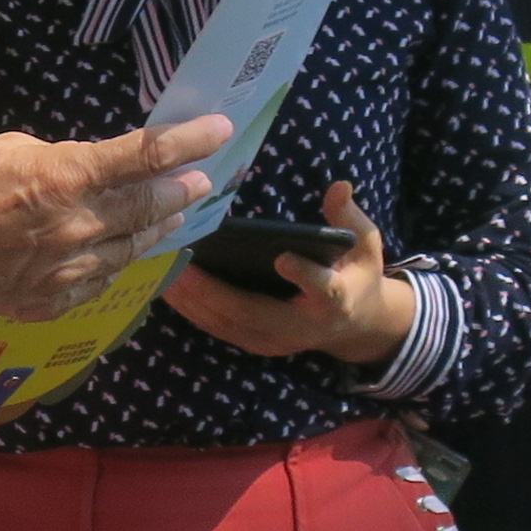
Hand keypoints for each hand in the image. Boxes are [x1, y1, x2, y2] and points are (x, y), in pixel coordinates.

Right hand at [0, 115, 227, 320]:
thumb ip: (60, 161)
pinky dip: (117, 262)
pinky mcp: (51, 301)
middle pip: (150, 205)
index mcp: (68, 177)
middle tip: (202, 180)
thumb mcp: (10, 148)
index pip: (147, 156)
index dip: (190, 142)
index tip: (220, 131)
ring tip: (173, 214)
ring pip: (132, 248)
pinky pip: (100, 281)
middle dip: (182, 188)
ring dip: (158, 227)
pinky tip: (124, 253)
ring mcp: (67, 270)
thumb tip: (86, 173)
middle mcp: (78, 226)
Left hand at [158, 180, 417, 367]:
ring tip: (163, 270)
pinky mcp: (255, 343)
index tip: (282, 258)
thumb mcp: (366, 245)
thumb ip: (350, 218)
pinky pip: (218, 328)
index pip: (323, 289)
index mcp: (334, 299)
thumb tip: (339, 186)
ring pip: (228, 324)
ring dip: (192, 300)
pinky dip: (191, 309)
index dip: (304, 277)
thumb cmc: (358, 276)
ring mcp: (275, 340)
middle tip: (181, 261)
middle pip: (253, 312)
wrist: (355, 325)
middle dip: (213, 291)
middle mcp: (300, 327)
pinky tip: (168, 286)